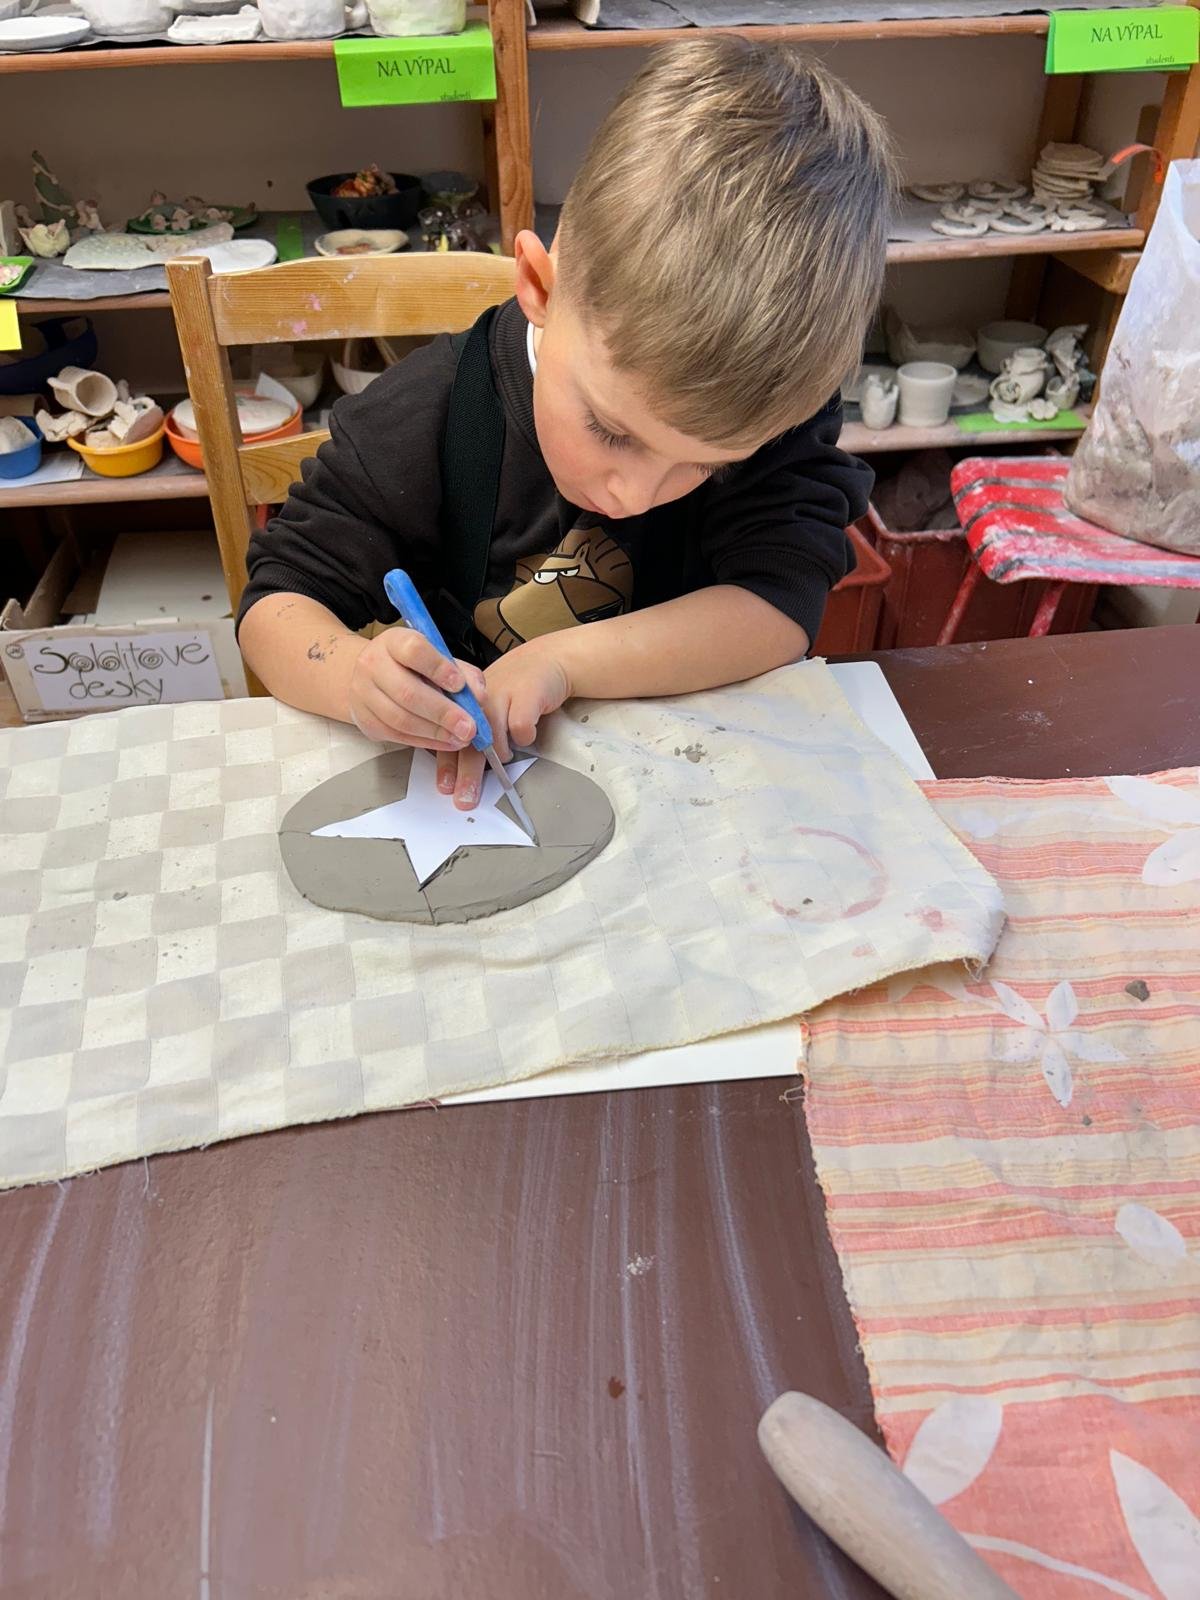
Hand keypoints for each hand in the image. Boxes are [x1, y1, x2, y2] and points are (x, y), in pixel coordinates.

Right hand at [346, 627, 486, 750]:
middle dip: (443, 713)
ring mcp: (364, 694)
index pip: (414, 650)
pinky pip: (396, 736)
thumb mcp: (436, 658)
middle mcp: (373, 664)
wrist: (370, 676)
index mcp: (393, 642)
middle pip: (407, 692)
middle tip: (469, 727)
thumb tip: (479, 696)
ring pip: (400, 719)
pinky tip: (445, 742)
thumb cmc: (410, 666)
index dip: (438, 668)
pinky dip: (425, 742)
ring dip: (436, 733)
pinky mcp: (365, 720)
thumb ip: (462, 672)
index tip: (459, 685)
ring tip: (461, 737)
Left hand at [436, 640, 571, 809]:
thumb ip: (471, 731)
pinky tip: (526, 734)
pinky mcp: (526, 694)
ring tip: (506, 757)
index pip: (447, 735)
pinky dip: (525, 738)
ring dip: (499, 754)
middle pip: (467, 739)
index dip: (446, 763)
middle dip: (467, 774)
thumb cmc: (513, 687)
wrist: (547, 660)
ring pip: (491, 736)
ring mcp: (500, 693)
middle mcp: (477, 695)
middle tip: (465, 798)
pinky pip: (521, 729)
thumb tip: (458, 769)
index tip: (445, 787)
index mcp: (462, 699)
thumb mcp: (486, 706)